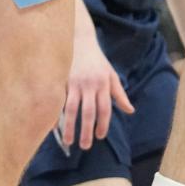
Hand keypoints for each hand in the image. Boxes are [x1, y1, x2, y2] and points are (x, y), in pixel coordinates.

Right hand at [59, 35, 133, 149]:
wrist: (79, 39)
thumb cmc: (97, 60)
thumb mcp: (111, 74)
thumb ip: (119, 94)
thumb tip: (130, 111)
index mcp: (103, 84)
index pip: (104, 108)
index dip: (103, 124)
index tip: (99, 136)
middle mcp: (89, 84)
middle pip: (88, 112)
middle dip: (87, 130)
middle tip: (86, 146)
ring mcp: (74, 82)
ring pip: (71, 108)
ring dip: (70, 126)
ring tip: (69, 141)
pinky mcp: (61, 80)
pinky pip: (59, 100)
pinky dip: (56, 114)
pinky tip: (54, 126)